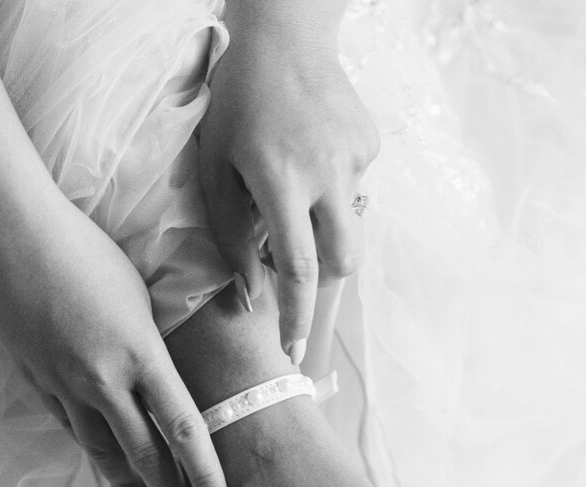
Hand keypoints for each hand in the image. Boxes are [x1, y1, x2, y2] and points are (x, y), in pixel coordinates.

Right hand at [0, 203, 228, 486]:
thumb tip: (173, 375)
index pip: (182, 430)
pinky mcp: (35, 382)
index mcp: (140, 355)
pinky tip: (107, 468)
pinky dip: (94, 454)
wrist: (10, 236)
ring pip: (102, 452)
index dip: (205, 476)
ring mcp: (63, 386)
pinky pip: (71, 429)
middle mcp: (102, 381)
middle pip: (143, 456)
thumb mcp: (140, 294)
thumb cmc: (87, 250)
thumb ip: (157, 345)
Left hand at [198, 7, 379, 362]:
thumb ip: (230, 235)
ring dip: (323, 225)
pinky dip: (331, 185)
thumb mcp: (215, 168)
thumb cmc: (236, 103)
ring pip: (349, 222)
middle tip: (294, 269)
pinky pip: (353, 185)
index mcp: (282, 182)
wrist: (283, 38)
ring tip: (293, 185)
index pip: (300, 269)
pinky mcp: (370, 143)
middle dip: (323, 280)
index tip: (296, 349)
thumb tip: (251, 293)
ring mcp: (355, 158)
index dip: (298, 316)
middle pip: (342, 260)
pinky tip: (309, 151)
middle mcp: (327, 174)